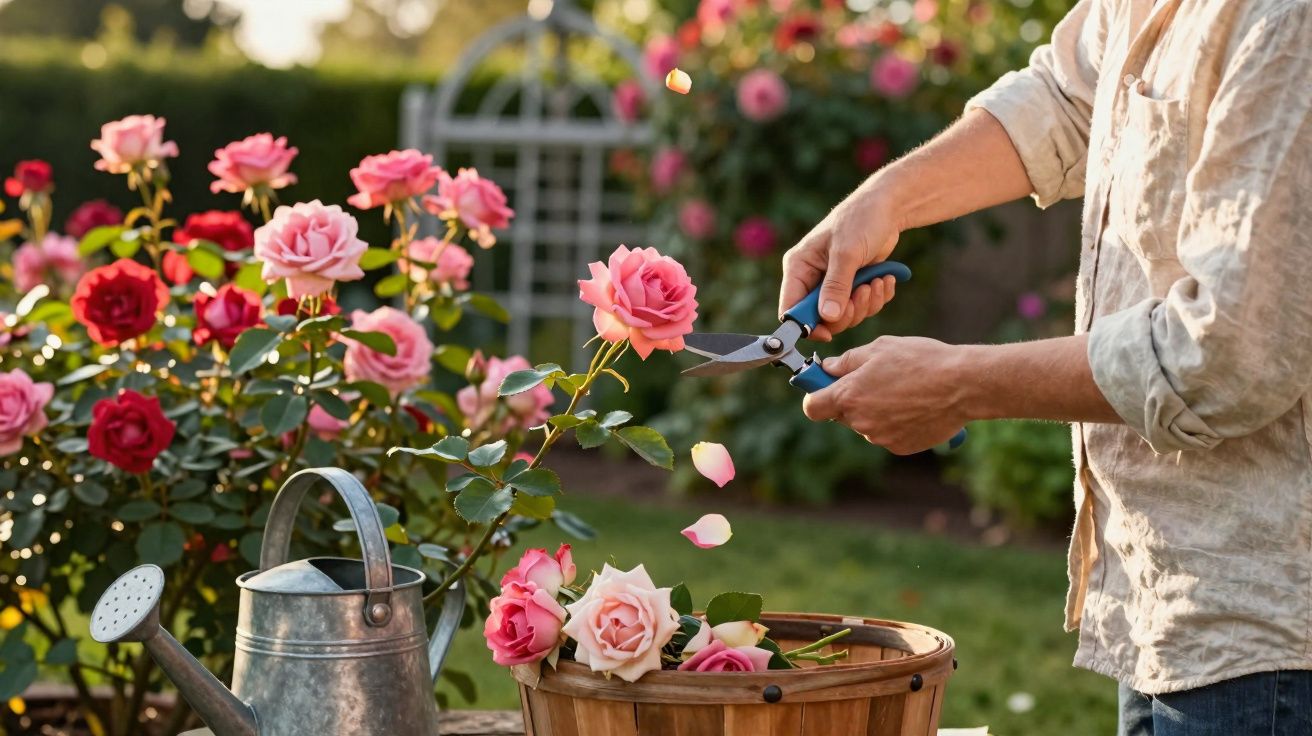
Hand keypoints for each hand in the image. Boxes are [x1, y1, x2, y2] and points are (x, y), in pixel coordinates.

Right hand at [779, 186, 902, 341]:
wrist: (888, 208)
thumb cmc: (860, 219)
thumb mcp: (847, 253)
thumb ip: (836, 286)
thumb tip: (827, 317)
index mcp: (798, 267)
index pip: (790, 308)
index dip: (806, 325)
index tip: (828, 332)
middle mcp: (812, 279)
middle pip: (820, 319)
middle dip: (846, 312)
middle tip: (862, 293)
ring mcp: (833, 284)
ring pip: (844, 316)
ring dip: (865, 304)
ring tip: (877, 281)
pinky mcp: (852, 286)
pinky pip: (862, 308)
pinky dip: (876, 298)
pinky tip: (884, 279)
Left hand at [801, 336, 967, 454]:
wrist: (962, 385)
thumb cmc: (921, 361)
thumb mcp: (880, 348)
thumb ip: (848, 361)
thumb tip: (828, 368)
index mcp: (849, 395)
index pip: (813, 407)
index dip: (816, 396)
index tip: (824, 386)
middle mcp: (860, 421)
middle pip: (841, 415)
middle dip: (851, 400)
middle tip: (875, 381)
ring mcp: (880, 437)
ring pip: (866, 424)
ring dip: (875, 411)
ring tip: (903, 391)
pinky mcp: (899, 447)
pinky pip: (887, 434)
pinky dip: (894, 423)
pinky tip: (914, 406)